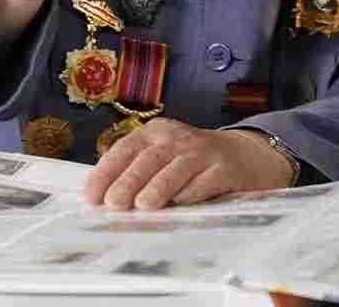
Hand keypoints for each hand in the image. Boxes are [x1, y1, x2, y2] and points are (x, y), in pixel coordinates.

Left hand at [83, 119, 295, 209]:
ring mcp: (205, 152)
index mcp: (156, 133)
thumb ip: (135, 172)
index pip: (126, 149)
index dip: (106, 172)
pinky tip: (181, 203)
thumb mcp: (163, 157)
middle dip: (129, 181)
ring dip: (159, 186)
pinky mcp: (226, 168)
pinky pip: (207, 180)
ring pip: (178, 167)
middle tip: (114, 203)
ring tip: (144, 205)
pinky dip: (193, 192)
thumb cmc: (193, 163)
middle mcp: (179, 138)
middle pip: (150, 157)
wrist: (247, 156)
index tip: (91, 197)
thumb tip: (100, 200)